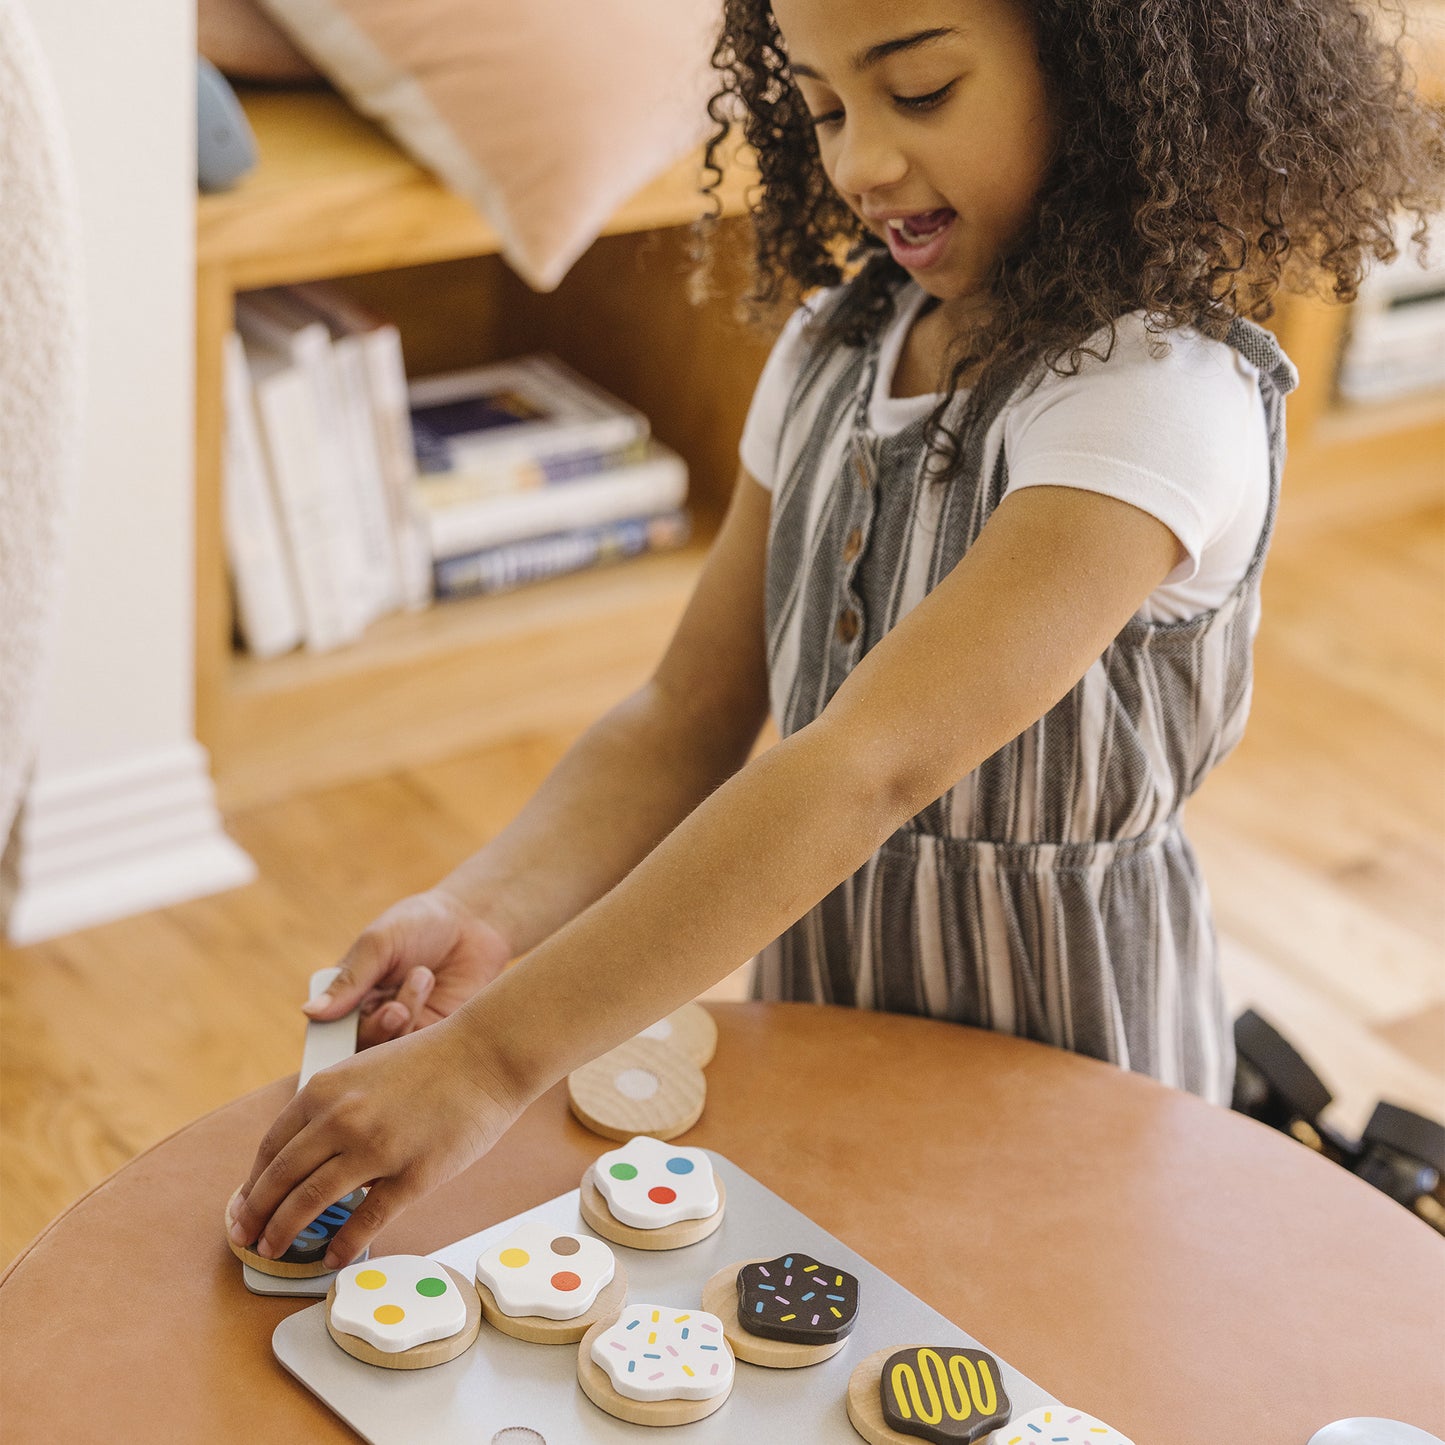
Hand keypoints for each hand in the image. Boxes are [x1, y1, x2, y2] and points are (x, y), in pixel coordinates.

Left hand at [227, 1014, 523, 1268]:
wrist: (487, 1053)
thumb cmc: (433, 1060)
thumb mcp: (365, 1070)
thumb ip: (333, 1108)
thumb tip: (308, 1156)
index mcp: (325, 1089)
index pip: (271, 1147)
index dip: (253, 1183)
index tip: (245, 1205)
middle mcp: (341, 1118)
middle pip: (281, 1179)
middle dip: (256, 1216)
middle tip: (247, 1238)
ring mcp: (376, 1149)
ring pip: (311, 1203)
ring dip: (285, 1233)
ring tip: (275, 1251)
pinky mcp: (412, 1174)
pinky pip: (366, 1220)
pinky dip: (342, 1246)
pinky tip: (332, 1259)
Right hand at [303, 889, 512, 1047]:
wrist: (473, 921)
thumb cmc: (419, 923)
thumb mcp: (379, 943)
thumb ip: (349, 980)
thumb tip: (309, 1013)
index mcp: (350, 998)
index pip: (328, 1033)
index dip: (333, 1039)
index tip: (351, 1025)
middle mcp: (373, 1018)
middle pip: (359, 1049)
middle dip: (377, 1030)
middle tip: (395, 1009)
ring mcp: (405, 1030)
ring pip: (390, 1052)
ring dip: (405, 1017)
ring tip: (423, 975)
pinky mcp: (436, 1036)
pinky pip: (422, 1051)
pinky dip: (426, 1028)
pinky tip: (431, 988)